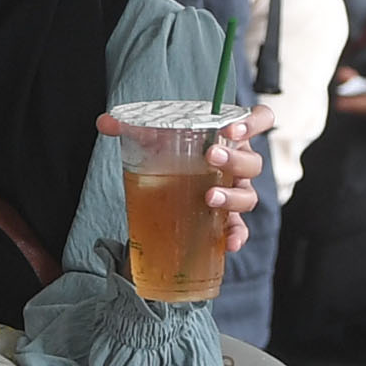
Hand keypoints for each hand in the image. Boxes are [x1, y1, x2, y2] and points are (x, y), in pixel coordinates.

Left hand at [97, 111, 266, 253]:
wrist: (171, 185)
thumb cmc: (174, 153)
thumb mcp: (157, 137)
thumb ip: (133, 128)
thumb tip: (104, 122)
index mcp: (230, 137)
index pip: (260, 121)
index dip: (254, 123)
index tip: (231, 127)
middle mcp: (239, 165)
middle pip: (252, 162)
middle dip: (234, 159)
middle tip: (211, 156)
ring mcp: (236, 192)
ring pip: (248, 195)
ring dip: (232, 197)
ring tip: (209, 197)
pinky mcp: (228, 220)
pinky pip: (240, 228)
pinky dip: (237, 236)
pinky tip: (229, 244)